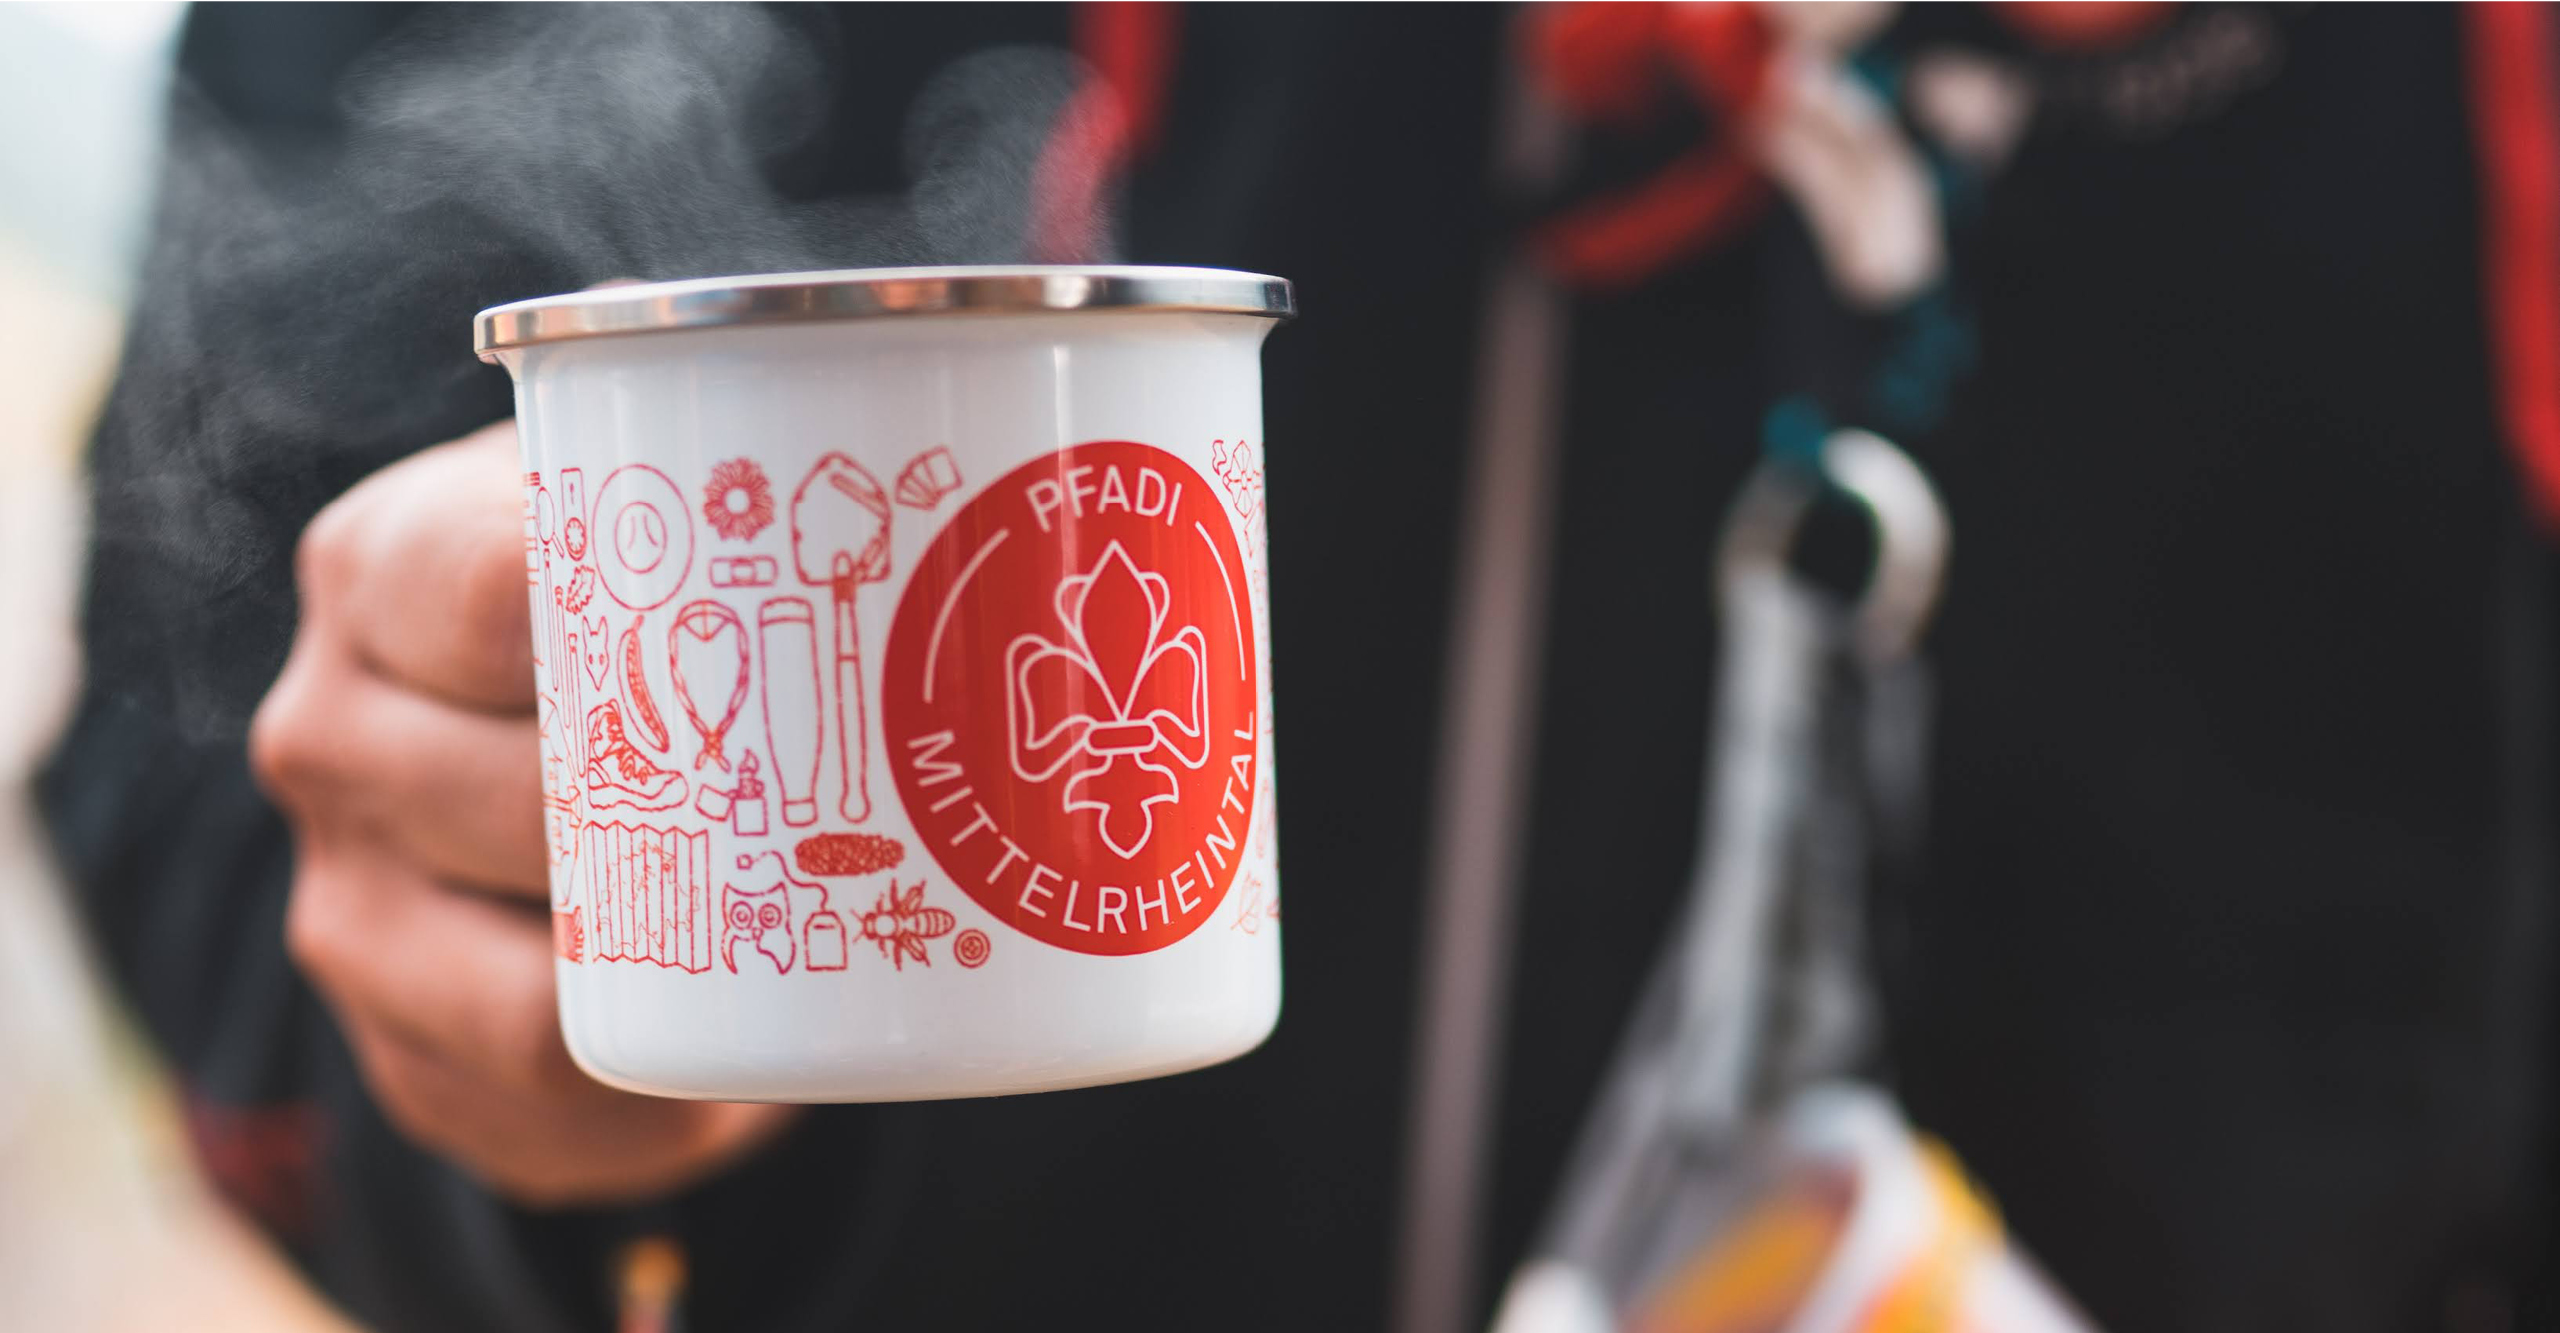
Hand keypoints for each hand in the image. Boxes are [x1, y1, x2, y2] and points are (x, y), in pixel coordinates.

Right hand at [250, 422, 797, 1206]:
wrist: (526, 747)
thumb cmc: (630, 605)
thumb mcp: (651, 496)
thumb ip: (739, 459)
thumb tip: (961, 462)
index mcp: (383, 569)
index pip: (504, 598)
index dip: (657, 634)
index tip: (801, 645)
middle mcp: (332, 735)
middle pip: (525, 804)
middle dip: (698, 823)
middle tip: (852, 809)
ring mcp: (349, 911)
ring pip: (525, 997)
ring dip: (681, 982)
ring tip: (806, 937)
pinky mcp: (403, 1059)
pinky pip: (543, 1106)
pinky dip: (663, 1104)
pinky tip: (746, 1061)